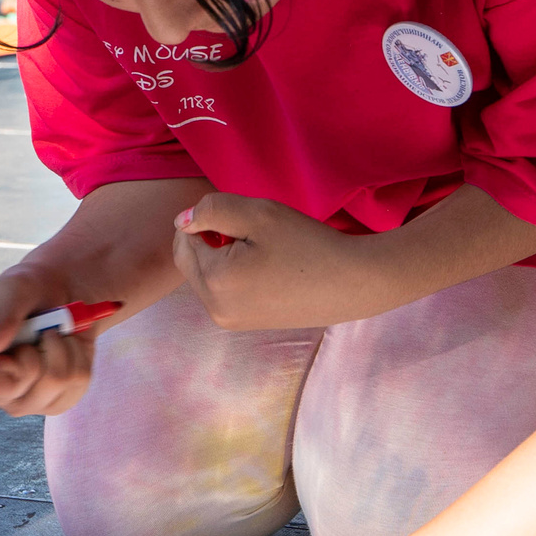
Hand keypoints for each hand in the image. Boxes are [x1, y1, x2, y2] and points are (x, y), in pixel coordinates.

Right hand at [0, 264, 94, 416]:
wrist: (63, 294)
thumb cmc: (30, 289)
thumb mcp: (14, 289)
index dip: (8, 364)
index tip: (19, 338)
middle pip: (24, 389)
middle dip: (39, 350)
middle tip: (35, 329)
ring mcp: (25, 400)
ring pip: (56, 382)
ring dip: (62, 347)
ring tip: (51, 332)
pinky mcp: (56, 401)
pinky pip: (78, 382)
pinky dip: (78, 354)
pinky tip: (65, 344)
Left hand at [171, 194, 363, 329]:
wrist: (353, 283)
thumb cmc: (307, 244)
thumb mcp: (258, 214)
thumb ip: (212, 210)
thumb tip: (182, 220)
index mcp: (214, 283)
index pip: (183, 241)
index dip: (207, 222)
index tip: (244, 221)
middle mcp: (215, 309)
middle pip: (191, 262)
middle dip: (212, 242)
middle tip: (254, 235)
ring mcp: (230, 322)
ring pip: (207, 276)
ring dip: (223, 257)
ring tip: (264, 252)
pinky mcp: (246, 325)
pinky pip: (224, 292)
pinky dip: (235, 274)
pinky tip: (269, 268)